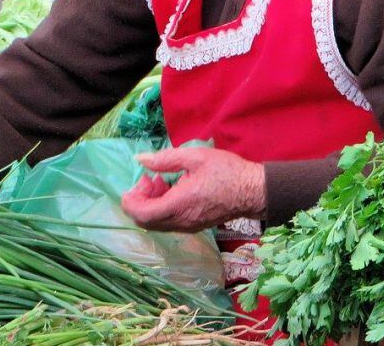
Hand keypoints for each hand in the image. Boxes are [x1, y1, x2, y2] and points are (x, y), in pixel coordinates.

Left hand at [121, 148, 265, 232]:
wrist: (252, 191)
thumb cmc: (226, 171)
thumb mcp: (195, 157)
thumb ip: (165, 159)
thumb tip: (140, 159)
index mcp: (179, 204)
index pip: (142, 214)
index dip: (131, 201)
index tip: (137, 182)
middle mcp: (181, 221)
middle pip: (146, 221)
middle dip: (140, 200)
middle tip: (149, 179)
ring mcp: (187, 226)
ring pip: (156, 223)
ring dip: (151, 204)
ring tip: (162, 181)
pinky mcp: (193, 226)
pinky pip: (168, 222)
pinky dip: (162, 208)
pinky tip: (173, 190)